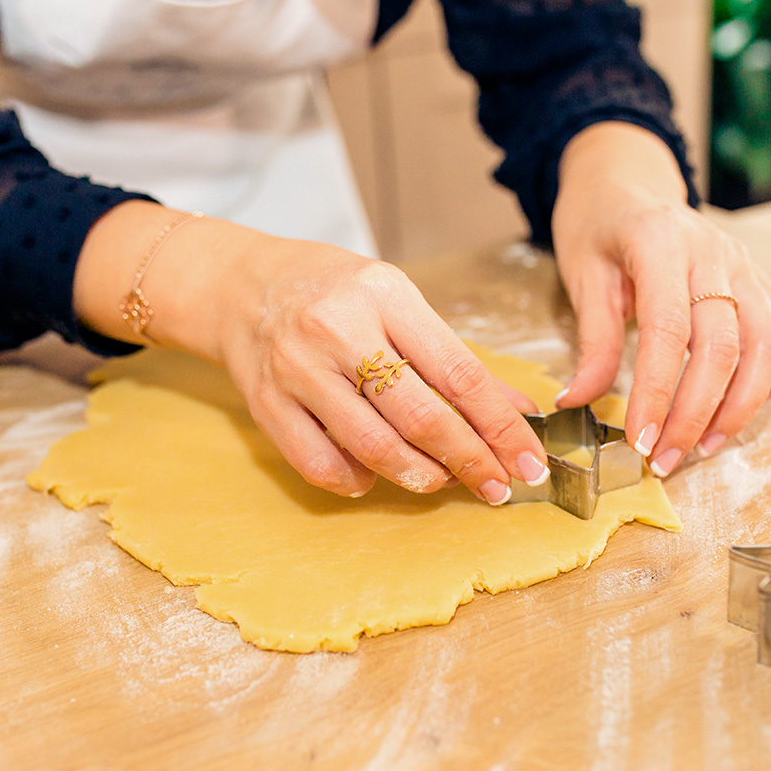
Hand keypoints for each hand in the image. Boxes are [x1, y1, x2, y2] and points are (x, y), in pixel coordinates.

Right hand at [74, 202, 548, 501]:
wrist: (241, 285)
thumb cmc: (332, 291)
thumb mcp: (398, 302)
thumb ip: (453, 357)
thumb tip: (515, 409)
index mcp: (384, 295)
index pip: (458, 372)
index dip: (500, 424)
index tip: (529, 458)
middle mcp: (339, 330)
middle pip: (420, 416)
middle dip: (471, 460)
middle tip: (499, 486)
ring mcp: (298, 369)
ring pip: (373, 446)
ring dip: (422, 476)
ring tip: (445, 481)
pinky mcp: (266, 404)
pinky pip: (320, 464)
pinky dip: (357, 482)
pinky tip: (375, 477)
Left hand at [551, 123, 770, 477]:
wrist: (627, 181)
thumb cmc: (599, 226)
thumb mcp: (582, 275)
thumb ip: (591, 339)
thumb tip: (581, 401)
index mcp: (660, 242)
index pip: (668, 330)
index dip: (656, 392)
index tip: (640, 440)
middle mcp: (715, 251)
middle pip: (723, 346)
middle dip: (696, 414)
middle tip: (666, 457)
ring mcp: (748, 265)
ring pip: (768, 345)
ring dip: (740, 407)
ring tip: (704, 446)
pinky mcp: (764, 281)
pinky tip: (747, 405)